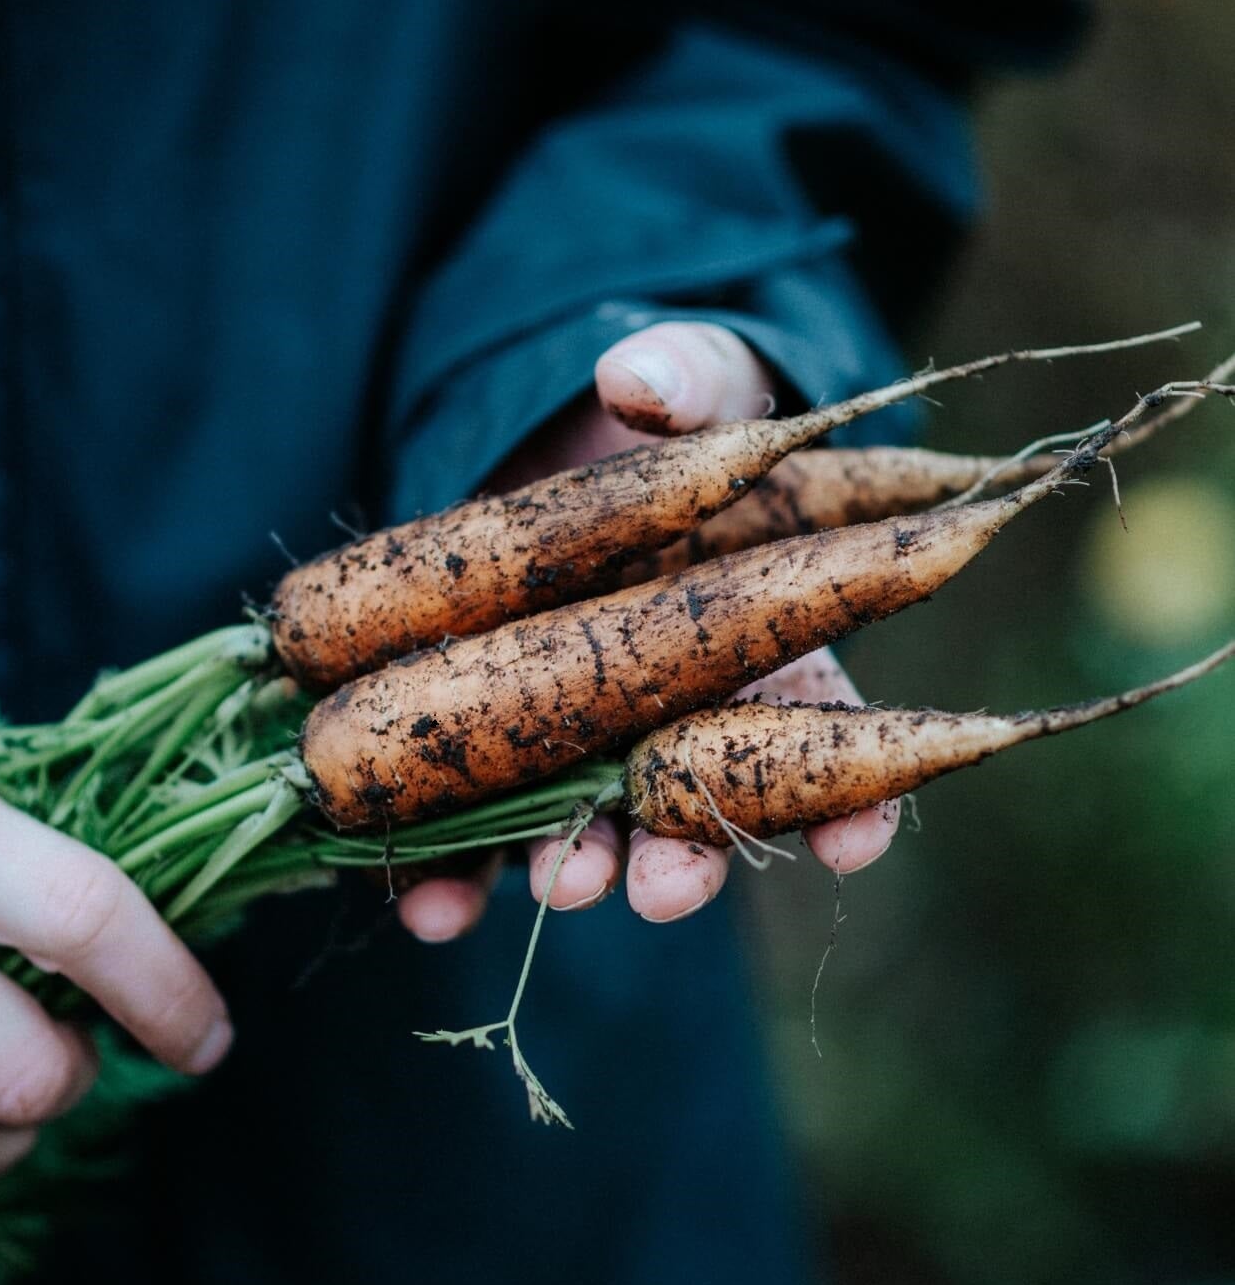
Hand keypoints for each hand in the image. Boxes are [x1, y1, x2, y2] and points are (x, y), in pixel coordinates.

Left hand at [398, 321, 898, 941]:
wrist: (527, 454)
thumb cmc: (642, 428)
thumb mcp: (681, 386)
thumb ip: (688, 377)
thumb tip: (640, 377)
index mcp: (750, 647)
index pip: (817, 735)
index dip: (850, 800)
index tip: (855, 847)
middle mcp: (669, 717)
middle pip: (690, 810)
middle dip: (684, 862)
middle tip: (667, 891)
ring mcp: (575, 743)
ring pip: (584, 833)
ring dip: (574, 872)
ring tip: (559, 890)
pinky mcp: (481, 752)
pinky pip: (468, 833)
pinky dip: (451, 879)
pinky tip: (430, 907)